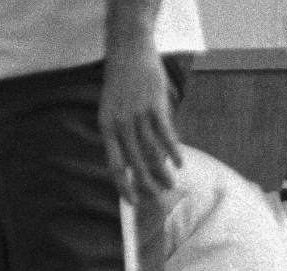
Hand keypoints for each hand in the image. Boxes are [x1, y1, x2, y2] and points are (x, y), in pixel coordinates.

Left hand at [100, 40, 182, 202]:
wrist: (128, 51)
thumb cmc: (121, 83)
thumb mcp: (112, 109)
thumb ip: (120, 134)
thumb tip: (134, 162)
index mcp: (106, 127)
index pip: (114, 165)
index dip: (124, 186)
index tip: (133, 202)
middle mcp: (121, 124)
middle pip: (135, 162)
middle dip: (147, 184)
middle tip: (158, 198)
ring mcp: (138, 115)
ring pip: (152, 152)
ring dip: (163, 171)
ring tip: (171, 184)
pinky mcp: (155, 106)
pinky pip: (166, 135)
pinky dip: (174, 151)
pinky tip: (180, 163)